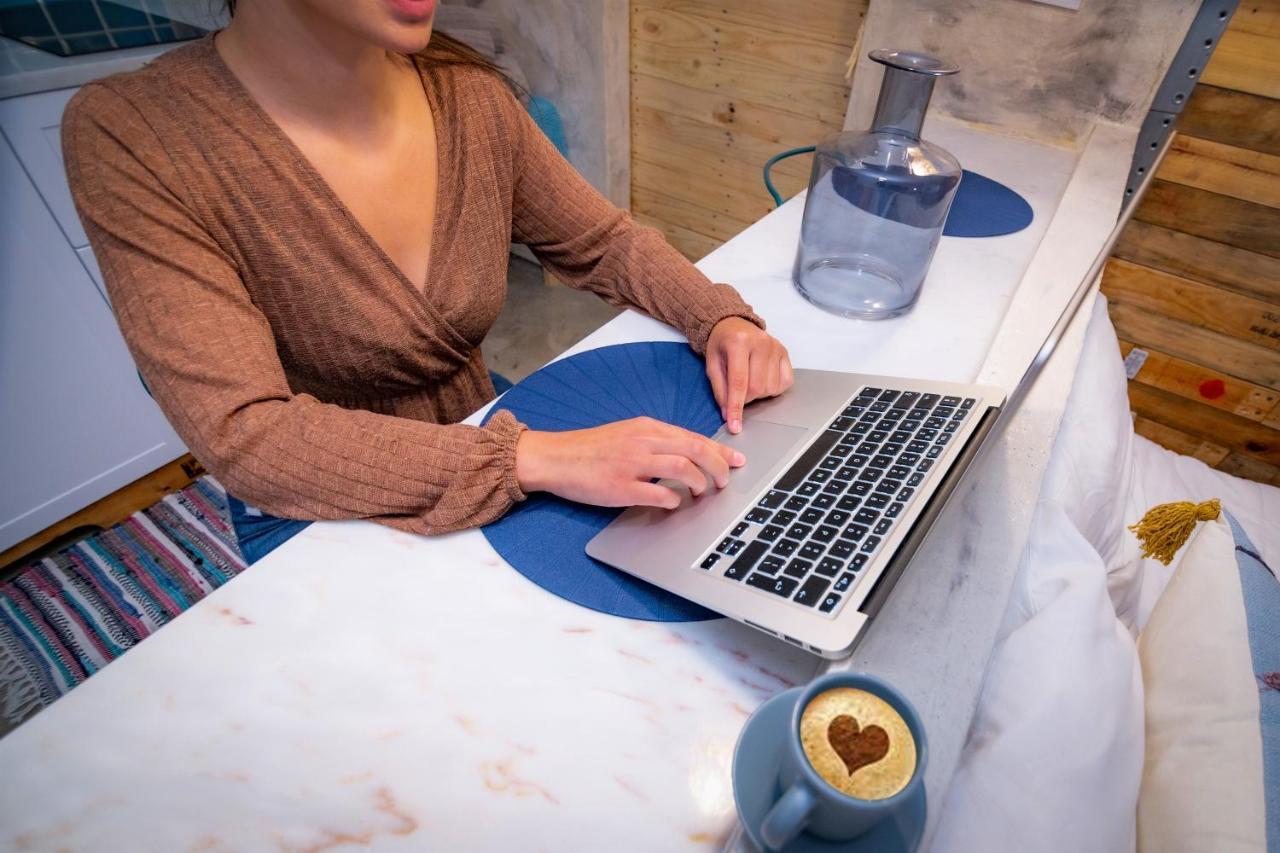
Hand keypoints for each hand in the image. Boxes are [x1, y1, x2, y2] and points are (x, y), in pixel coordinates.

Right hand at [515, 417, 746, 509]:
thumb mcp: (627, 435)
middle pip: (694, 449)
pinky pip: (658, 493)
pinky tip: (674, 503)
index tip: (736, 460)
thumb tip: (688, 455)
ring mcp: (632, 464)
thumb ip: (656, 442)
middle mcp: (642, 442)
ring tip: (703, 493)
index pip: (693, 436)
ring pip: (682, 468)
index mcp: (646, 428)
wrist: (556, 457)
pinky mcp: (620, 487)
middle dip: (717, 466)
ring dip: (699, 482)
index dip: (719, 450)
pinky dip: (673, 499)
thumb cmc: (591, 449)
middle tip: (725, 482)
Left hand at [705, 317, 793, 433]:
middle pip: (757, 388)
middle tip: (737, 393)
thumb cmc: (722, 344)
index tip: (735, 426)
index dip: (736, 408)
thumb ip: (720, 389)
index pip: (739, 383)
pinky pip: (784, 382)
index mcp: (738, 343)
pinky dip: (773, 389)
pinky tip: (763, 379)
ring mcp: (775, 347)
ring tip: (749, 382)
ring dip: (758, 394)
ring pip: (771, 388)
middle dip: (745, 400)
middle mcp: (761, 343)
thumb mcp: (712, 364)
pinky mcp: (785, 353)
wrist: (734, 324)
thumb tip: (728, 414)